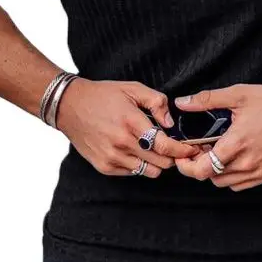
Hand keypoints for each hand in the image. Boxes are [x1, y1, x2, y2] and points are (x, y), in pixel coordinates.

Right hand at [56, 78, 201, 177]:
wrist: (69, 106)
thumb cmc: (102, 96)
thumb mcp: (132, 88)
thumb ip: (157, 102)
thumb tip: (171, 122)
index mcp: (131, 122)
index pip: (165, 145)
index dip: (183, 149)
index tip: (192, 148)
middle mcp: (121, 143)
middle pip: (161, 162)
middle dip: (173, 156)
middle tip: (176, 149)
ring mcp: (112, 157)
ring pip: (149, 171)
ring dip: (157, 163)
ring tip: (155, 150)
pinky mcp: (104, 166)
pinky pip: (133, 173)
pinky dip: (140, 165)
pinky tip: (136, 151)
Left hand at [173, 83, 261, 190]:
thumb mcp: (238, 95)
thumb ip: (206, 100)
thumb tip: (182, 102)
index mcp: (237, 143)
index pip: (202, 169)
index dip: (187, 166)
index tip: (183, 155)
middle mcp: (248, 163)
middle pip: (211, 177)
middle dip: (199, 166)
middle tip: (199, 150)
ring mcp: (259, 171)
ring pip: (225, 183)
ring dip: (215, 171)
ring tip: (216, 152)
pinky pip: (241, 185)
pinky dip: (231, 176)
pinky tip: (232, 159)